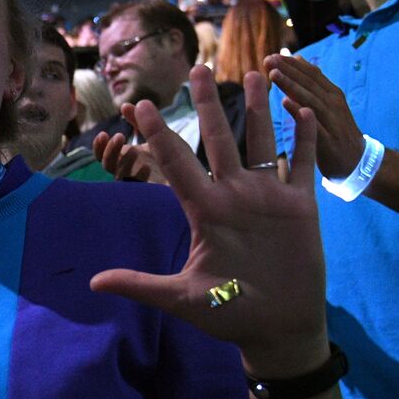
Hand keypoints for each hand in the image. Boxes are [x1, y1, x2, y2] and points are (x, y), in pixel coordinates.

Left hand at [91, 67, 328, 374]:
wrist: (279, 329)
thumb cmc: (230, 315)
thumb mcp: (182, 299)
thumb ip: (141, 284)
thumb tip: (94, 283)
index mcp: (204, 212)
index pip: (175, 165)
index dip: (159, 137)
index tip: (140, 107)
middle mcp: (233, 196)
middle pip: (217, 140)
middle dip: (207, 105)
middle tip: (195, 69)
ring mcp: (266, 197)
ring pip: (260, 141)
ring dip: (258, 108)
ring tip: (254, 72)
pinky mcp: (300, 206)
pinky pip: (301, 163)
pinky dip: (303, 137)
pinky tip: (303, 108)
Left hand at [265, 54, 365, 178]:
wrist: (357, 161)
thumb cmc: (335, 131)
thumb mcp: (326, 104)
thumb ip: (312, 84)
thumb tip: (297, 59)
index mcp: (331, 94)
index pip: (311, 74)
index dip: (292, 64)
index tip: (272, 55)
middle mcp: (333, 104)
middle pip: (309, 83)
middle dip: (288, 70)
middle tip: (268, 59)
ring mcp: (332, 121)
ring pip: (310, 99)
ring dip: (292, 85)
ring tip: (273, 74)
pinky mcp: (328, 141)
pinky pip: (313, 124)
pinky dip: (300, 112)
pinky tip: (285, 102)